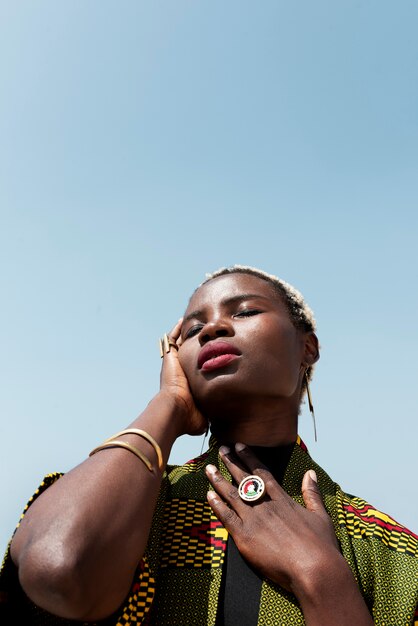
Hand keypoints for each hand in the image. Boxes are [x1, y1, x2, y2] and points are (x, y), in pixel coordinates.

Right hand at [159, 319, 206, 436]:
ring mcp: (173, 364)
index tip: (208, 356)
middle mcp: (178, 372)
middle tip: (200, 335)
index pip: (193, 370)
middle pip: (185, 354)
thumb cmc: (189, 417)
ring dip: (185, 335)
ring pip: (178, 344)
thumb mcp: (203, 417)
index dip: (199, 362)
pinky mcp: (170, 357)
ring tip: (192, 324)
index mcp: (186, 385)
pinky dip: (177, 330)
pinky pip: (173, 339)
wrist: (175, 410)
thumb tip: (217, 425)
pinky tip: (184, 321)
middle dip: (192, 345)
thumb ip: (210, 417)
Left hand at [205, 443, 340, 595]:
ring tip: (208, 469)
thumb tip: (310, 473)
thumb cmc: (321, 546)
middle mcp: (266, 505)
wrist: (315, 570)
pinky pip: (226, 517)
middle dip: (231, 463)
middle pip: (244, 480)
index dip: (249, 458)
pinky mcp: (245, 537)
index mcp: (282, 500)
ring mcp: (254, 520)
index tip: (239, 446)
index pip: (262, 473)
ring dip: (219, 481)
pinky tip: (209, 495)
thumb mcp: (321, 515)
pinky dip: (217, 505)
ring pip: (232, 495)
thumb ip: (312, 493)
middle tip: (221, 449)